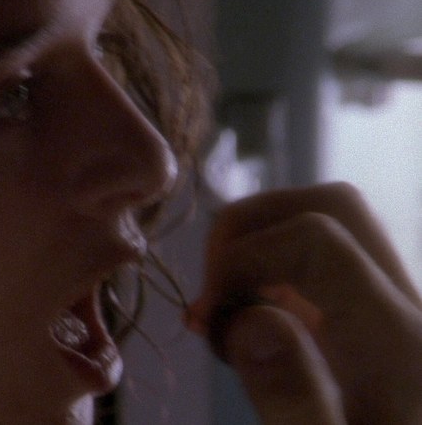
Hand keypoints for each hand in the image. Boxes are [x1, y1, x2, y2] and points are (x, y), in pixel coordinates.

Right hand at [185, 183, 421, 423]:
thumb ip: (297, 400)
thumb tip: (250, 319)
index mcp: (399, 343)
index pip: (316, 237)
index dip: (242, 259)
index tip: (204, 321)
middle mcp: (405, 312)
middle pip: (331, 206)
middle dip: (250, 230)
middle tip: (214, 298)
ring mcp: (391, 317)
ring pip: (324, 227)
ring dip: (256, 252)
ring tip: (225, 320)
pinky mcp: (371, 330)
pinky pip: (318, 267)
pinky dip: (268, 277)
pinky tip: (247, 333)